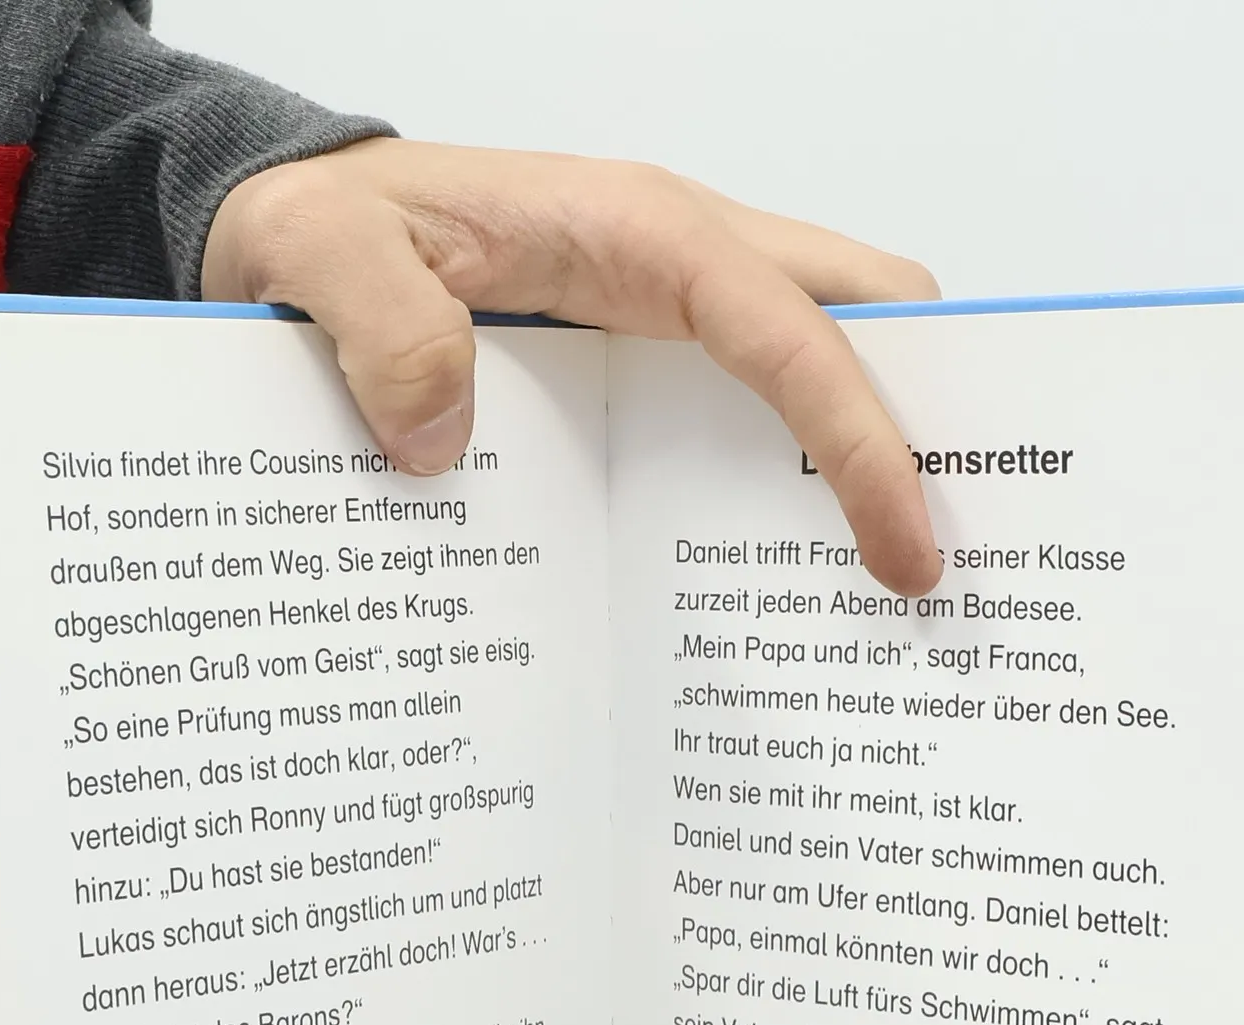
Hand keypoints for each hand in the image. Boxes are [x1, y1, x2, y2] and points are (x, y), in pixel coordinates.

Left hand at [202, 139, 942, 593]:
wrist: (300, 225)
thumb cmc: (323, 223)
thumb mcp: (317, 257)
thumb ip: (381, 328)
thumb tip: (449, 443)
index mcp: (635, 233)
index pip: (793, 331)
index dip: (864, 439)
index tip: (907, 552)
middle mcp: (682, 261)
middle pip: (866, 313)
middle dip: (927, 419)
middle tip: (943, 555)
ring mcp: (674, 313)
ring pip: (829, 357)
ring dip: (873, 451)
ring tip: (893, 583)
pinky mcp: (651, 362)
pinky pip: (759, 404)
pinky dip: (798, 472)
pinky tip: (779, 566)